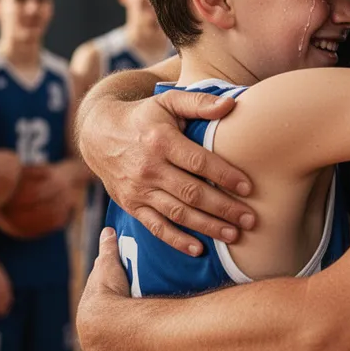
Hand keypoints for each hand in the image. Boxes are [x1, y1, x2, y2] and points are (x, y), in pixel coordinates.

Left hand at [76, 228, 130, 350]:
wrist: (110, 329)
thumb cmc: (110, 295)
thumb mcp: (109, 267)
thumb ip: (108, 250)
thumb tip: (107, 230)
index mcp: (88, 309)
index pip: (96, 301)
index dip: (106, 296)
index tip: (115, 295)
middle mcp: (88, 334)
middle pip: (100, 327)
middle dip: (109, 324)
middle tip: (125, 318)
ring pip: (105, 349)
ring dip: (114, 348)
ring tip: (130, 344)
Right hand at [77, 89, 256, 254]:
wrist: (99, 133)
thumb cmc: (144, 116)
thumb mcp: (168, 101)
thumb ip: (199, 103)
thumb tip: (230, 106)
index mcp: (160, 141)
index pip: (199, 163)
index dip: (225, 176)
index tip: (248, 187)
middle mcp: (148, 168)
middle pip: (192, 193)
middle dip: (224, 208)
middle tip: (250, 220)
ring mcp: (139, 190)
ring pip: (177, 213)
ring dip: (207, 227)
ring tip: (234, 235)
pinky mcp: (131, 205)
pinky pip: (155, 227)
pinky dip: (176, 240)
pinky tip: (198, 249)